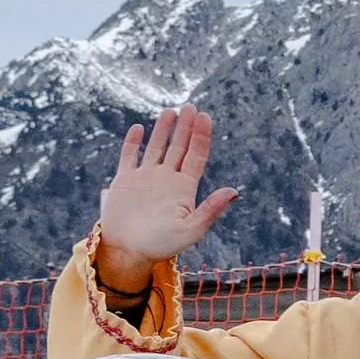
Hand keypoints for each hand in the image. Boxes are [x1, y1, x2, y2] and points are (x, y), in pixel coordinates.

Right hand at [92, 111, 236, 290]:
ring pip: (156, 148)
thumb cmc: (162, 245)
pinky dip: (133, 142)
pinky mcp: (124, 182)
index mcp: (185, 188)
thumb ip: (211, 209)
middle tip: (191, 106)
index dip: (201, 136)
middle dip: (186, 127)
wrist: (128, 252)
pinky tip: (140, 128)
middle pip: (179, 147)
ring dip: (163, 130)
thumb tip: (234, 191)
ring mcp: (146, 178)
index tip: (205, 117)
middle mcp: (167, 179)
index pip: (196, 155)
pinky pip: (129, 157)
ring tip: (171, 111)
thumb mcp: (192, 229)